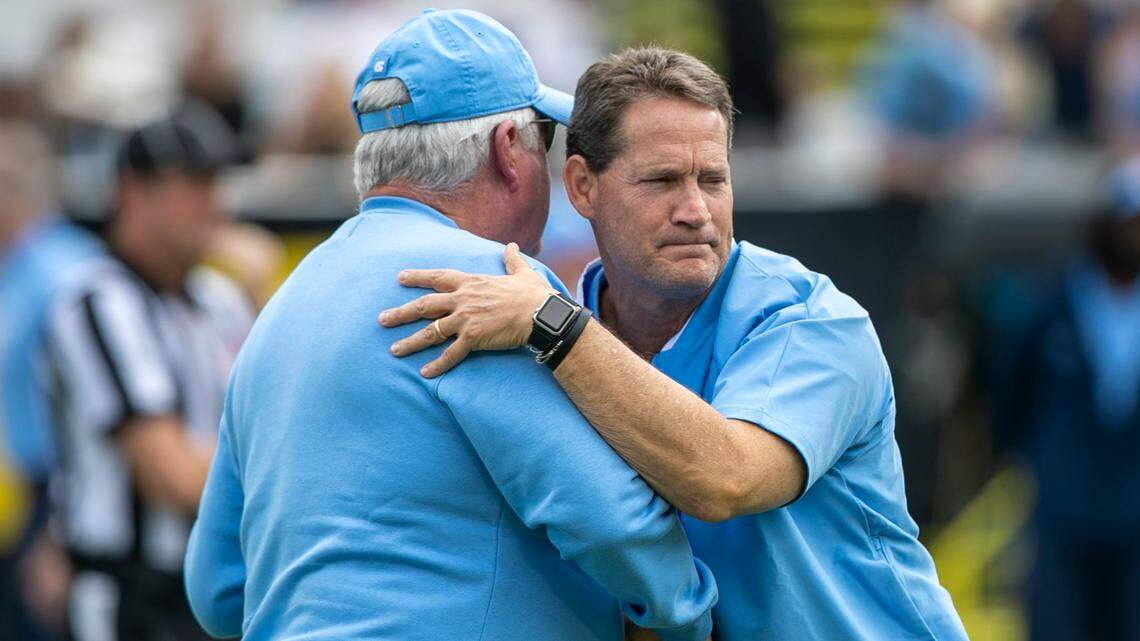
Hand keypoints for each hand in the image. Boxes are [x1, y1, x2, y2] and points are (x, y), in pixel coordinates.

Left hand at [378, 243, 553, 376]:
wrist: (541, 314)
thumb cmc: (534, 294)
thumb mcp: (522, 273)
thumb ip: (512, 261)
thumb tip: (513, 247)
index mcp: (471, 282)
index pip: (438, 277)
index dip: (418, 277)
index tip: (400, 278)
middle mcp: (463, 299)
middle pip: (424, 306)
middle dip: (401, 313)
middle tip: (382, 319)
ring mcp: (466, 319)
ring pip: (430, 332)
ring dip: (410, 342)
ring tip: (394, 350)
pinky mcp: (473, 338)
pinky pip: (450, 354)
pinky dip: (437, 365)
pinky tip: (425, 373)